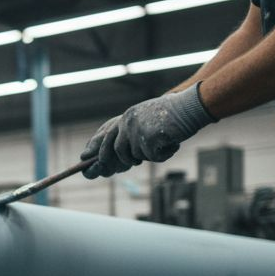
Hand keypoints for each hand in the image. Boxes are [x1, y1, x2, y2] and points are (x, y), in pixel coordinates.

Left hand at [81, 82, 217, 177]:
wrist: (191, 106)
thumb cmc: (172, 116)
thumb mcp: (147, 120)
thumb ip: (132, 133)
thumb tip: (115, 155)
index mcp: (127, 116)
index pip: (105, 133)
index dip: (94, 146)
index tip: (83, 156)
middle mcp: (128, 121)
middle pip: (113, 149)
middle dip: (114, 162)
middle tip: (116, 169)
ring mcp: (137, 129)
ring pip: (133, 156)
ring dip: (147, 155)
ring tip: (161, 144)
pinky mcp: (148, 138)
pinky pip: (151, 157)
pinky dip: (162, 154)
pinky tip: (171, 144)